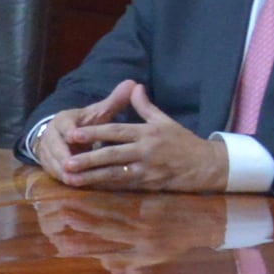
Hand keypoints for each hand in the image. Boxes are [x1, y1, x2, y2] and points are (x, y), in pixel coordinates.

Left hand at [38, 84, 230, 192]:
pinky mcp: (150, 184)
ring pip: (116, 174)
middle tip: (66, 161)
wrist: (207, 165)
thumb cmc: (183, 141)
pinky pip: (124, 186)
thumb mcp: (165, 121)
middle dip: (88, 159)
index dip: (94, 132)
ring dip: (93, 177)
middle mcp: (146, 151)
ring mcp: (148, 170)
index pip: (116, 131)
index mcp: (148, 133)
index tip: (73, 133)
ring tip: (72, 179)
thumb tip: (133, 86)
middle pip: (112, 155)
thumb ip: (145, 106)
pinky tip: (90, 187)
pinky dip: (107, 187)